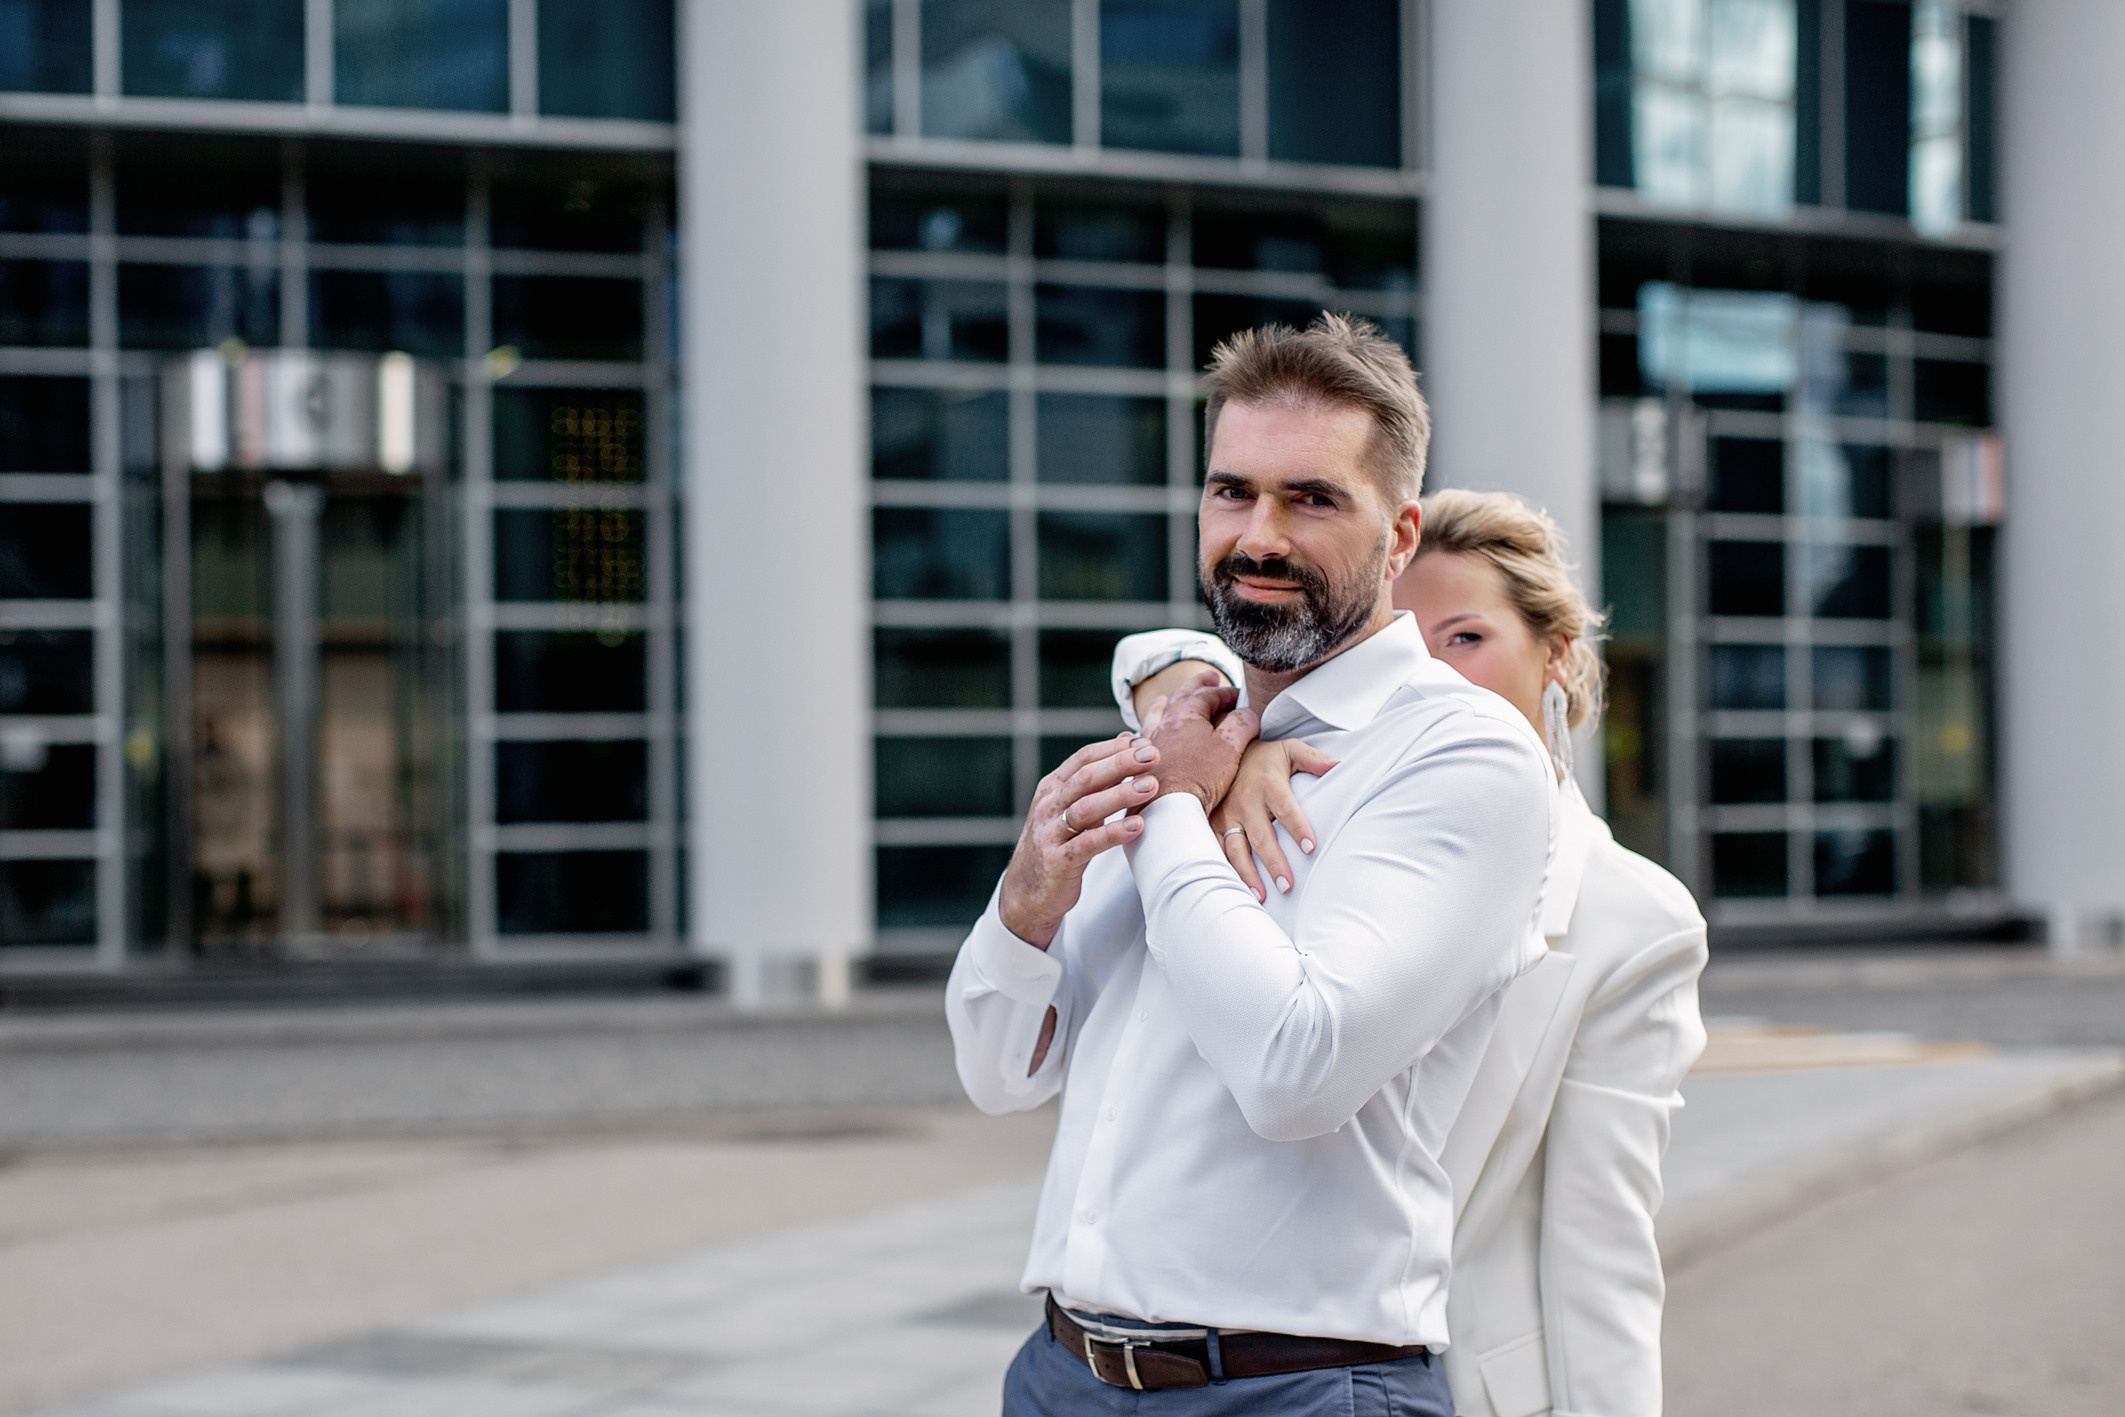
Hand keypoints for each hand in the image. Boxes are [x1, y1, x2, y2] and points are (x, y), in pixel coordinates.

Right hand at [998, 732, 1159, 949]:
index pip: (1083, 759)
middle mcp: (1048, 806)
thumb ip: (1096, 779)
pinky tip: (1137, 825)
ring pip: (1086, 808)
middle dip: (1120, 764)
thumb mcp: (1069, 807)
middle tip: (1152, 755)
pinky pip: (1088, 844)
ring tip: (1150, 786)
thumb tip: (1127, 740)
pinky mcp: (1058, 861)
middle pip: (1085, 778)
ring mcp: (1050, 834)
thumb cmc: (1057, 843)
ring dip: (1120, 794)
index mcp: (1052, 788)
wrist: (1025, 893)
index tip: (1145, 742)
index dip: (1114, 748)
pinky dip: (1113, 833)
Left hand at [1139, 669, 1260, 815]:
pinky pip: (1140, 736)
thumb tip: (1247, 712)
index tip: (1238, 695)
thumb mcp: (1230, 747)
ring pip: (1157, 714)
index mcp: (1186, 715)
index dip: (1225, 692)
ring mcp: (1149, 742)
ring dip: (1168, 702)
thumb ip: (1241, 724)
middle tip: (1210, 677)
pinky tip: (1140, 732)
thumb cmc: (1200, 777)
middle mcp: (1164, 724)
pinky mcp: (1140, 763)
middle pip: (1181, 696)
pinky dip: (1146, 728)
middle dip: (1198, 685)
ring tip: (1168, 698)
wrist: (1168, 808)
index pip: (1208, 694)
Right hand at [1209, 739, 1337, 900]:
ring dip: (1248, 873)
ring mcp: (1227, 814)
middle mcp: (1245, 801)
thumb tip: (1338, 765)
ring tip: (1261, 896)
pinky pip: (1218, 850)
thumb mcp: (1290, 749)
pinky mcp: (1214, 824)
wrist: (1226, 753)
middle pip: (1261, 836)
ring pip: (1235, 848)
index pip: (1286, 809)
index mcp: (1268, 784)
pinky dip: (1227, 870)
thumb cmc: (1266, 758)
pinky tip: (1236, 889)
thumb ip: (1313, 758)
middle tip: (1288, 886)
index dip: (1298, 828)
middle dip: (1274, 862)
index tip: (1311, 848)